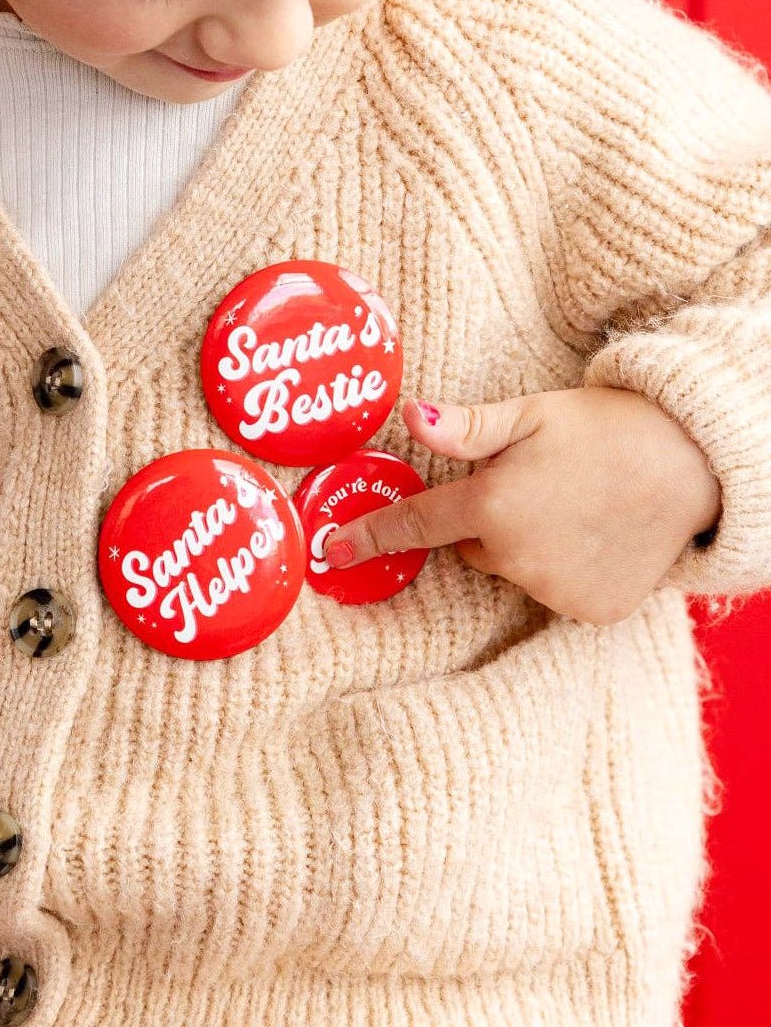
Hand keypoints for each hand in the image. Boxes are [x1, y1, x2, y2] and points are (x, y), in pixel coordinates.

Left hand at [321, 387, 721, 624]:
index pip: (413, 525)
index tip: (332, 552)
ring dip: (527, 546)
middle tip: (534, 486)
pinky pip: (552, 591)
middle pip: (471, 548)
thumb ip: (464, 428)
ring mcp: (554, 590)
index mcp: (491, 507)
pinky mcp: (589, 611)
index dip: (369, 536)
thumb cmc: (604, 429)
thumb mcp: (529, 415)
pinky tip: (594, 537)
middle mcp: (516, 559)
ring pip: (512, 570)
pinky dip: (563, 570)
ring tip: (572, 506)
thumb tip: (410, 416)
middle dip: (487, 521)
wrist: (694, 462)